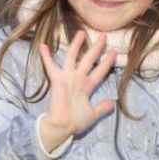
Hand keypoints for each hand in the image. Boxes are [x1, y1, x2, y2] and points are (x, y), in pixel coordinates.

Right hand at [38, 30, 116, 151]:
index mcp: (87, 86)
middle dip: (96, 48)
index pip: (100, 71)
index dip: (107, 63)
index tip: (115, 53)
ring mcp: (67, 78)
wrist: (62, 126)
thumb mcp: (93, 114)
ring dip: (77, 45)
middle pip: (89, 60)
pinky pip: (51, 66)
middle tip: (103, 35)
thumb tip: (113, 102)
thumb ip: (102, 107)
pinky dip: (47, 57)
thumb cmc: (75, 121)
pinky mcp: (57, 80)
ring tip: (81, 33)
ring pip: (73, 58)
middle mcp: (78, 79)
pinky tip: (43, 46)